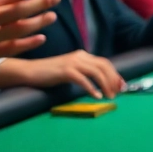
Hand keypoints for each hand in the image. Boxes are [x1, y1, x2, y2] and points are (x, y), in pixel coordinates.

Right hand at [0, 50, 123, 98]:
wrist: (30, 71)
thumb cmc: (50, 73)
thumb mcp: (71, 70)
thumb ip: (84, 72)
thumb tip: (101, 82)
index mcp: (83, 55)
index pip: (105, 62)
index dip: (115, 74)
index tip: (122, 86)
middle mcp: (80, 56)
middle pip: (104, 66)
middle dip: (114, 79)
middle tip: (119, 92)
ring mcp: (73, 62)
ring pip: (96, 72)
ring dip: (105, 85)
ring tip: (110, 96)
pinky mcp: (65, 71)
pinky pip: (83, 80)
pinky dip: (91, 88)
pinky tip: (96, 96)